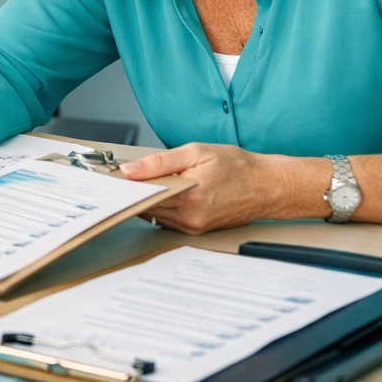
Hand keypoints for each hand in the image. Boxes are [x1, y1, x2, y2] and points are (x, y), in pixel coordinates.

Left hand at [119, 143, 297, 233]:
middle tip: (123, 175)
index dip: (127, 183)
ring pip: (155, 213)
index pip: (144, 194)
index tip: (113, 174)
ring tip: (143, 181)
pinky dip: (161, 206)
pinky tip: (162, 192)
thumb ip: (160, 162)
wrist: (268, 186)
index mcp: (189, 196)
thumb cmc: (238, 167)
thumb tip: (129, 170)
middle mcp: (190, 217)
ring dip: (147, 199)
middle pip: (146, 205)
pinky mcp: (196, 229)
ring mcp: (193, 226)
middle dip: (134, 190)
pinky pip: (167, 219)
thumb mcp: (197, 152)